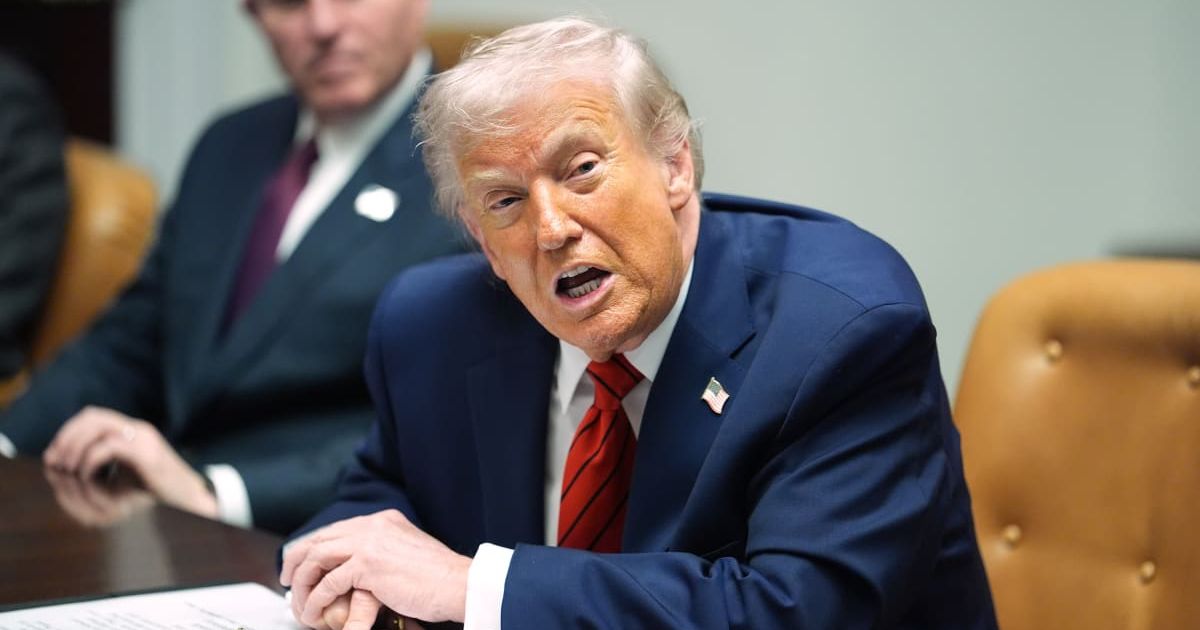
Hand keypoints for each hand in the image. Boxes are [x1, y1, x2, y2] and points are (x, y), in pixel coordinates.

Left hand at [43, 406, 217, 517]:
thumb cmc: (155, 495)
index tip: (53, 456)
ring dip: (75, 448)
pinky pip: (108, 448)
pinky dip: (89, 461)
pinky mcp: (147, 455)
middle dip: (67, 437)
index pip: (93, 416)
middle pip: (92, 416)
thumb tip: (58, 465)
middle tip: (55, 462)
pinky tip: (86, 476)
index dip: (68, 432)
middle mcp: (139, 429)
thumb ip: (95, 469)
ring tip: (68, 469)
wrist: (190, 502)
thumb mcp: (120, 479)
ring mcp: (144, 439)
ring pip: (98, 427)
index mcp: (133, 432)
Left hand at [281, 510, 469, 627]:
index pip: (336, 529)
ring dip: (302, 583)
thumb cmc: (439, 578)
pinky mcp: (367, 564)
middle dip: (297, 560)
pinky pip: (328, 582)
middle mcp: (373, 525)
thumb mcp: (406, 553)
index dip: (313, 547)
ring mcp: (369, 542)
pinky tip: (315, 613)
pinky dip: (316, 600)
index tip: (302, 564)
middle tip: (287, 580)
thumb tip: (358, 569)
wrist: (459, 583)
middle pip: (320, 538)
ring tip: (298, 603)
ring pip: (317, 557)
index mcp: (383, 520)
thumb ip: (383, 552)